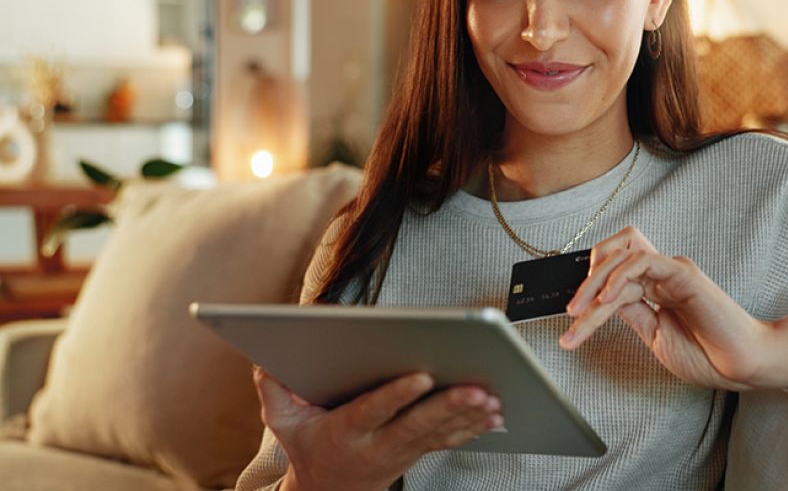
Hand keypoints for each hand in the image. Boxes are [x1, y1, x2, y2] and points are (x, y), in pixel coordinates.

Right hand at [253, 368, 502, 490]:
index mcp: (347, 431)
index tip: (420, 376)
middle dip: (448, 407)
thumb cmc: (310, 447)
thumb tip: (266, 362)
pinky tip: (495, 414)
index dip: (396, 395)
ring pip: (439, 433)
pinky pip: (449, 440)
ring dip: (468, 417)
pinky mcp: (419, 451)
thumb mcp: (283, 423)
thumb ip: (274, 391)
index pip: (373, 411)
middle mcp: (379, 443)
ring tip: (493, 398)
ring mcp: (403, 450)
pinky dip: (473, 428)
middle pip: (417, 424)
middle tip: (476, 390)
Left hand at [561, 227, 787, 389]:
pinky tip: (608, 299)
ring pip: (622, 258)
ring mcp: (672, 271)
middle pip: (613, 256)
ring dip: (595, 283)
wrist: (741, 366)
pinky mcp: (683, 273)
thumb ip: (632, 314)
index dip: (589, 289)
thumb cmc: (706, 354)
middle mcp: (662, 275)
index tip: (572, 318)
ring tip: (581, 312)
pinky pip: (644, 261)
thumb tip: (601, 303)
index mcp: (655, 289)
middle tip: (571, 312)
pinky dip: (620, 276)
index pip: (613, 275)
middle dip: (585, 281)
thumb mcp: (655, 335)